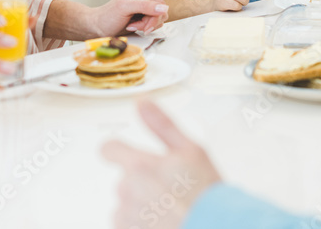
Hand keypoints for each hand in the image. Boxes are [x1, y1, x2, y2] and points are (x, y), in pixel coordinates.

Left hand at [93, 0, 168, 36]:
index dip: (154, 16)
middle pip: (161, 11)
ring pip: (159, 18)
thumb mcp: (125, 8)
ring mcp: (146, 4)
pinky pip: (155, 23)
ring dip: (147, 26)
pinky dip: (145, 27)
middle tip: (135, 25)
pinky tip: (134, 26)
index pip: (159, 2)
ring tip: (133, 25)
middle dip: (149, 22)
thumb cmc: (107, 17)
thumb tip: (163, 7)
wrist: (99, 27)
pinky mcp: (145, 14)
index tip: (143, 25)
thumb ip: (145, 6)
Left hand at [102, 101, 221, 228]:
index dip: (117, 149)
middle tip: (168, 188)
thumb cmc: (204, 193)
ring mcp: (125, 216)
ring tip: (168, 208)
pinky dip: (140, 223)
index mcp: (138, 165)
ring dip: (141, 205)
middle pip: (124, 179)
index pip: (108, 149)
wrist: (212, 226)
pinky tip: (162, 222)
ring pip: (126, 203)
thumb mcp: (191, 150)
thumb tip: (142, 103)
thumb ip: (162, 125)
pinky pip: (127, 225)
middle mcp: (127, 190)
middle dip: (141, 182)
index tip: (124, 153)